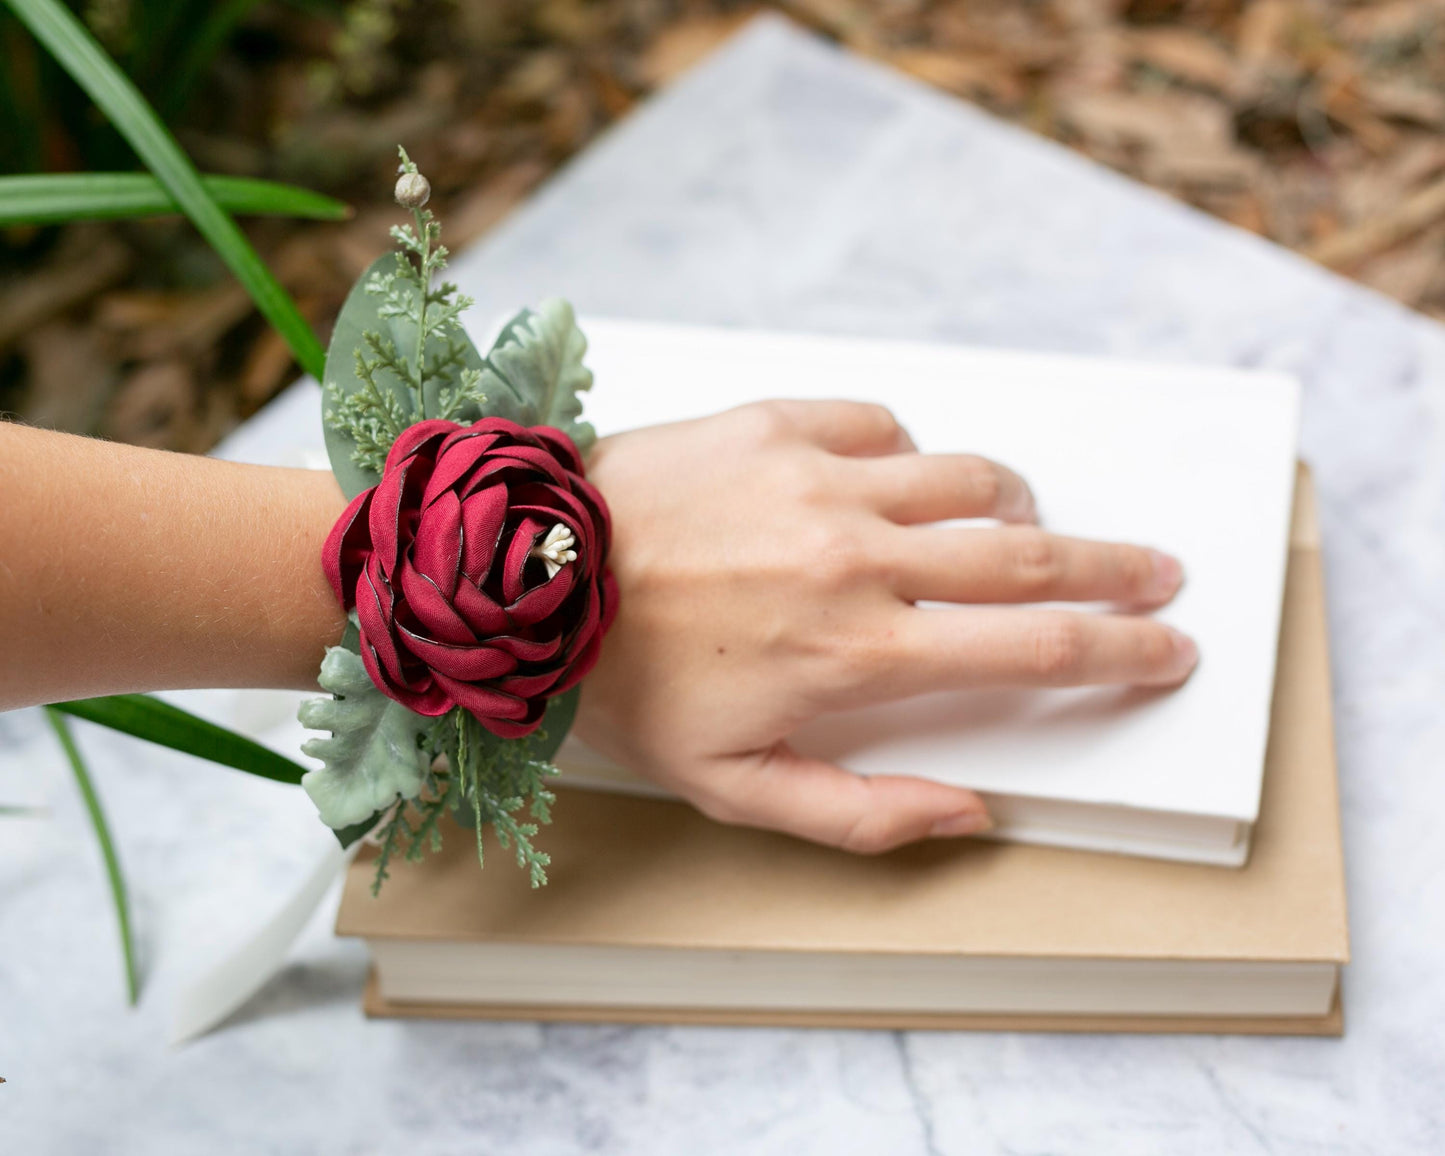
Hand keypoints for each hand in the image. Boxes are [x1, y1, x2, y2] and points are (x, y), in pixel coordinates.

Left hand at [575, 400, 1196, 853]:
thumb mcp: (735, 789)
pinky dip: (912, 457)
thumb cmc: (625, 686)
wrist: (523, 577)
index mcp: (860, 651)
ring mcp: (822, 478)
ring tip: (1023, 528)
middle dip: (1117, 569)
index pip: (1035, 651)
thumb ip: (863, 811)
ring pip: (971, 480)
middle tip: (1158, 571)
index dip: (1121, 651)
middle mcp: (859, 556)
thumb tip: (970, 811)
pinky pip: (885, 426)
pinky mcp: (777, 423)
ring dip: (1018, 509)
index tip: (1167, 646)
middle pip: (1036, 557)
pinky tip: (898, 483)